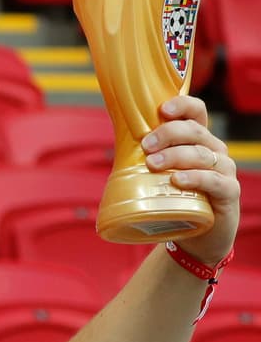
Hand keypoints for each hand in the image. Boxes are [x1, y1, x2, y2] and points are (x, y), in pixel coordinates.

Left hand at [142, 96, 239, 264]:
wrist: (196, 236)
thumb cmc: (174, 199)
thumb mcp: (158, 175)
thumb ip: (144, 158)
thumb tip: (113, 144)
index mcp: (197, 140)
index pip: (196, 112)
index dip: (182, 105)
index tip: (162, 109)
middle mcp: (213, 150)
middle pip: (195, 131)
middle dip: (168, 133)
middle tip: (146, 145)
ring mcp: (223, 170)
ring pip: (201, 154)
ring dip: (174, 156)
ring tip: (152, 164)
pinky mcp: (228, 192)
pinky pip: (214, 180)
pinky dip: (194, 178)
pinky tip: (177, 180)